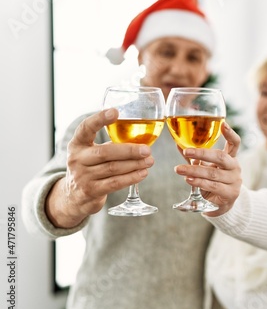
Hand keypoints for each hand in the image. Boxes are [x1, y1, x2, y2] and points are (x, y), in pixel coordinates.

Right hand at [46, 109, 154, 227]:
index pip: (86, 128)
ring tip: (149, 161)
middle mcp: (76, 159)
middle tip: (147, 150)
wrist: (74, 197)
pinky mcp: (91, 191)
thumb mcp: (91, 153)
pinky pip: (115, 183)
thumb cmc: (90, 169)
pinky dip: (131, 178)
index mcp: (77, 144)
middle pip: (105, 152)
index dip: (99, 119)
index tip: (115, 111)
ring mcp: (82, 176)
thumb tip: (140, 140)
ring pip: (113, 168)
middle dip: (129, 150)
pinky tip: (143, 173)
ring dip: (135, 164)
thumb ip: (109, 145)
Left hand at [174, 122, 241, 215]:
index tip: (223, 123)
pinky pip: (213, 186)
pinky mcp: (230, 193)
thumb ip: (194, 157)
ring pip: (213, 173)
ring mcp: (234, 181)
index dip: (230, 133)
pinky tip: (188, 180)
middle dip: (202, 153)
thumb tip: (178, 143)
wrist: (221, 205)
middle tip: (186, 151)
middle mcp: (235, 167)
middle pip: (221, 157)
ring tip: (179, 170)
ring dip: (194, 170)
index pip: (235, 143)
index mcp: (231, 158)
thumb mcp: (206, 167)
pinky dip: (199, 182)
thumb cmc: (213, 182)